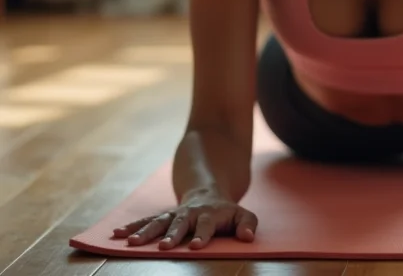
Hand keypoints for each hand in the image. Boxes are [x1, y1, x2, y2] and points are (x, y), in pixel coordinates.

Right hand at [113, 192, 257, 249]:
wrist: (207, 193)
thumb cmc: (226, 212)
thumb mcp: (242, 214)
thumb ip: (248, 224)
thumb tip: (248, 238)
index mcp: (209, 214)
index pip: (206, 225)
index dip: (202, 234)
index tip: (196, 246)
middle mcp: (189, 213)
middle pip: (179, 223)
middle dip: (171, 234)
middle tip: (164, 247)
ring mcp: (174, 214)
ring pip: (159, 221)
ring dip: (145, 232)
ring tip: (131, 243)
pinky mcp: (163, 217)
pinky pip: (146, 221)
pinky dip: (131, 227)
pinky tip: (116, 234)